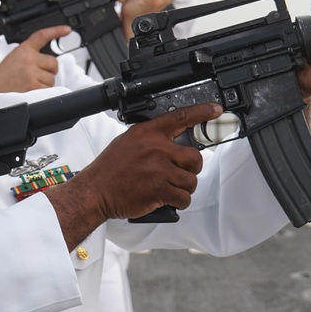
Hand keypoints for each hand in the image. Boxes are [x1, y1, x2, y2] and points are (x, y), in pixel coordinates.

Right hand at [0, 25, 71, 92]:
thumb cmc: (5, 74)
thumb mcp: (16, 56)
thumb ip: (32, 55)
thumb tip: (51, 61)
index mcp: (24, 49)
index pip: (42, 36)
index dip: (56, 31)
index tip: (67, 30)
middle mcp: (29, 59)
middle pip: (54, 63)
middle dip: (49, 70)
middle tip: (37, 74)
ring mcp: (31, 72)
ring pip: (52, 78)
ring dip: (45, 82)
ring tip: (31, 82)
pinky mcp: (33, 85)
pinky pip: (49, 88)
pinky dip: (43, 91)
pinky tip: (32, 89)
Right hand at [45, 103, 220, 248]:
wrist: (95, 191)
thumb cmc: (110, 168)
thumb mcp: (128, 141)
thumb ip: (151, 139)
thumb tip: (171, 143)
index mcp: (148, 133)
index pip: (180, 117)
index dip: (201, 112)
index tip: (215, 110)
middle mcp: (156, 149)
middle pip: (195, 157)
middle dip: (191, 168)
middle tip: (179, 173)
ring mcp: (159, 170)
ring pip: (191, 180)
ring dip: (184, 187)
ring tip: (169, 188)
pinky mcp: (159, 190)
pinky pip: (184, 197)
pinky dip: (180, 202)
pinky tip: (168, 200)